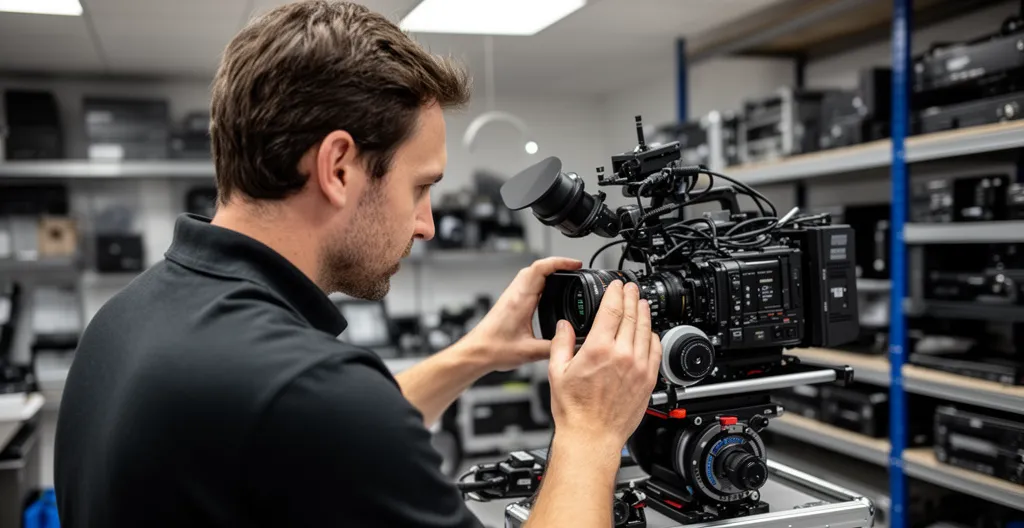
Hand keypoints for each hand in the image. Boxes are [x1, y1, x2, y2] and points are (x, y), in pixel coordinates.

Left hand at [461, 257, 582, 371]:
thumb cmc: (492, 349)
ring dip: (548, 270)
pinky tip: (548, 289)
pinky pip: (527, 283)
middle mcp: (515, 294)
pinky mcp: (510, 302)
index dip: (560, 262)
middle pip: (537, 267)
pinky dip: (541, 280)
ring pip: (531, 273)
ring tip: (565, 275)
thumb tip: (573, 344)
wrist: (475, 352)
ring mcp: (511, 296)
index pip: (541, 268)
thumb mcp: (529, 352)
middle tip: (574, 269)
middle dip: (558, 264)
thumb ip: (554, 348)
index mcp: (520, 300)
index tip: (575, 264)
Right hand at [547, 280, 661, 450]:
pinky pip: (655, 351)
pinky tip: (650, 332)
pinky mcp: (647, 380)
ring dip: (644, 313)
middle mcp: (622, 355)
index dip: (616, 292)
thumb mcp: (557, 372)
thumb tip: (564, 326)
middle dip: (631, 297)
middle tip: (631, 287)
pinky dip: (654, 337)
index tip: (616, 284)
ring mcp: (638, 367)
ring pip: (646, 331)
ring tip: (641, 303)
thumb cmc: (574, 410)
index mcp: (599, 349)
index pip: (612, 309)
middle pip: (632, 315)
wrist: (592, 436)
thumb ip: (561, 344)